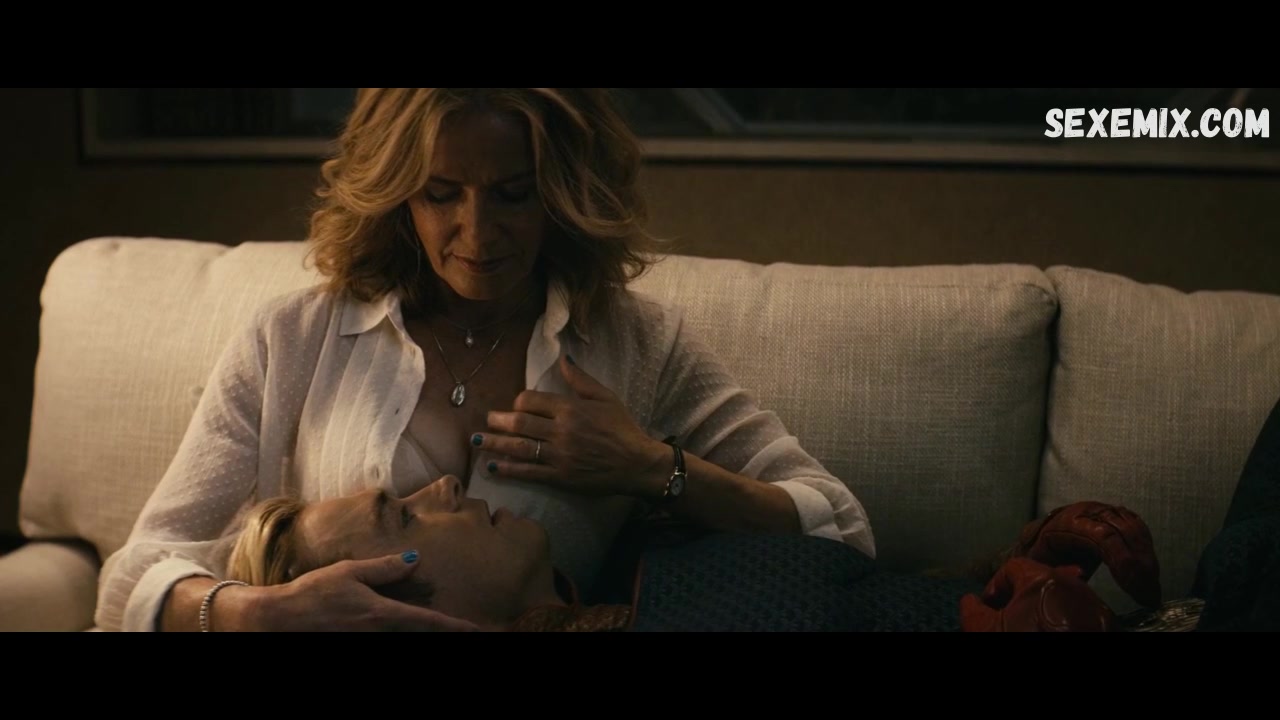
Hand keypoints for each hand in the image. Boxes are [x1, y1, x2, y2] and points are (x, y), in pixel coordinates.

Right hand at [248, 552, 478, 631]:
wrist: (279, 620)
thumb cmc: (312, 592)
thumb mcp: (350, 572)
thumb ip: (384, 568)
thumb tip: (415, 560)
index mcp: (382, 614)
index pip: (427, 621)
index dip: (454, 626)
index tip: (476, 629)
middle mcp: (378, 633)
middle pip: (419, 634)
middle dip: (442, 631)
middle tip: (469, 629)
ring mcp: (366, 642)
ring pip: (404, 638)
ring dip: (421, 630)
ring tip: (443, 627)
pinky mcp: (355, 643)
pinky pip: (387, 639)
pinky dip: (401, 630)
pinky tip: (407, 625)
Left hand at [479, 355, 667, 497]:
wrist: (636, 464)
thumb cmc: (622, 428)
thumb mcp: (606, 397)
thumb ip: (580, 379)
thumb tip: (563, 358)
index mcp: (570, 408)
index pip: (531, 400)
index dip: (518, 403)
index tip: (514, 407)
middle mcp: (561, 431)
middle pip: (519, 424)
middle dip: (498, 422)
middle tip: (486, 421)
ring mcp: (559, 456)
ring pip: (519, 448)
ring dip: (494, 444)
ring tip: (477, 441)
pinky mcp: (560, 477)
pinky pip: (528, 472)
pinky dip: (508, 469)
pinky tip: (492, 466)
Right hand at [960, 557, 1117, 631]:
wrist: (1062, 679)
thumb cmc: (1022, 641)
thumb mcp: (985, 631)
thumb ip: (973, 610)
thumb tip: (972, 601)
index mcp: (1043, 579)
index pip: (1012, 568)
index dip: (994, 587)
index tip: (988, 609)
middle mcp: (1074, 585)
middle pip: (1039, 580)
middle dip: (1019, 598)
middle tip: (1009, 619)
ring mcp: (1093, 607)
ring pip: (1061, 596)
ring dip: (1042, 608)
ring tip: (1031, 626)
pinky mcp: (1105, 625)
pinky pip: (1079, 613)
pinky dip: (1063, 620)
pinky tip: (1054, 629)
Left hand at [1012, 501, 1161, 607]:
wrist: (1038, 540)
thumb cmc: (1039, 557)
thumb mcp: (1041, 566)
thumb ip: (1058, 571)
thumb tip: (1080, 573)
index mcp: (1066, 523)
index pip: (1104, 536)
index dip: (1124, 561)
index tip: (1135, 589)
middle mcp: (1086, 511)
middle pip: (1125, 532)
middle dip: (1142, 566)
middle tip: (1150, 596)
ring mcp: (1101, 510)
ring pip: (1134, 530)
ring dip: (1147, 560)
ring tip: (1151, 589)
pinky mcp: (1113, 515)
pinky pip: (1137, 528)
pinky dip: (1146, 550)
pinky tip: (1149, 572)